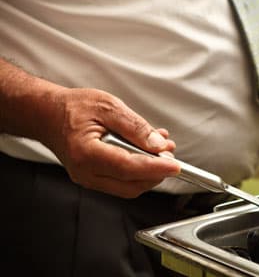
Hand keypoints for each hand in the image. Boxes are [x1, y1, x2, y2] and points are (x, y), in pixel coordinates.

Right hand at [43, 88, 179, 197]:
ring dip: (150, 172)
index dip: (156, 168)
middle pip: (132, 184)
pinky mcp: (93, 179)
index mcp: (86, 153)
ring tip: (161, 149)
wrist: (47, 115)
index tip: (175, 165)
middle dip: (156, 172)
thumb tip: (157, 145)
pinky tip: (147, 152)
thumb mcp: (108, 106)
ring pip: (129, 187)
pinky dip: (139, 171)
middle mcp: (86, 172)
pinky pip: (122, 182)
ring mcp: (88, 179)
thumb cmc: (73, 108)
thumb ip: (135, 126)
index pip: (129, 167)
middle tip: (169, 152)